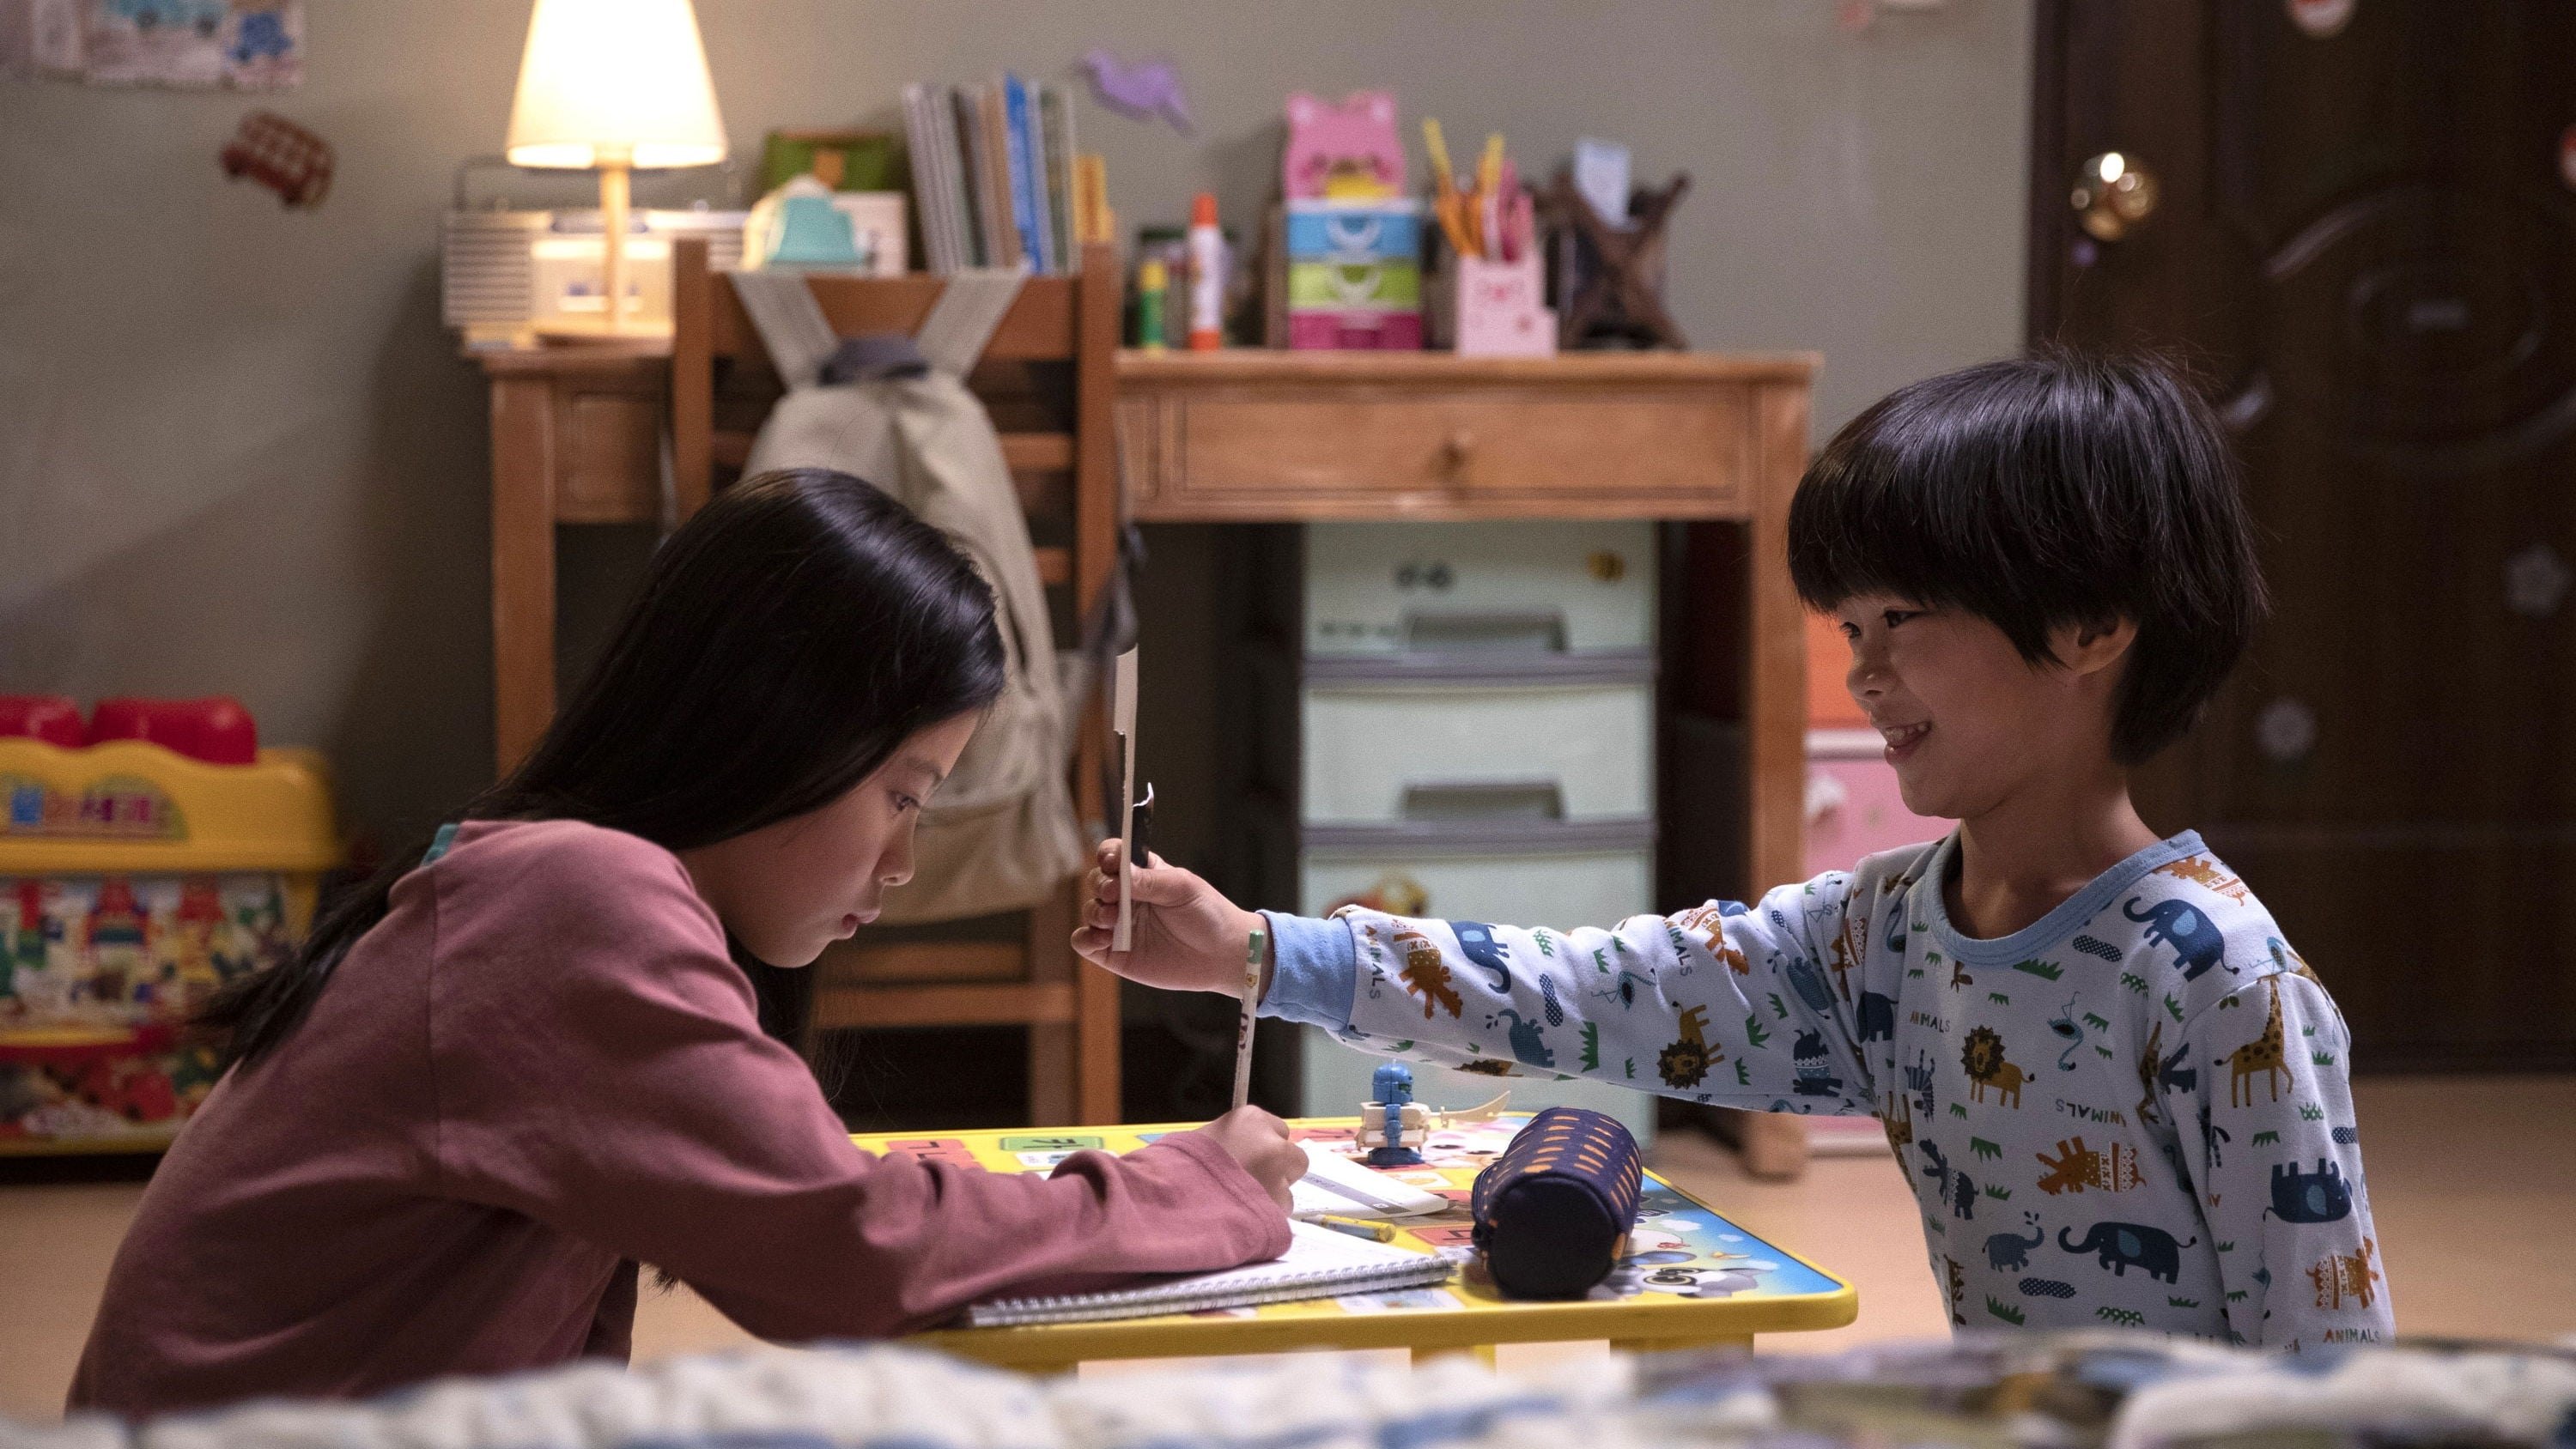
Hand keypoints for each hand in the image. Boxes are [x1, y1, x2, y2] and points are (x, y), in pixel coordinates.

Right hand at [1072, 840, 1269, 994]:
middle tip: (1114, 894)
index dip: (1108, 854)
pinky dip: (1086, 938)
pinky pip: (1084, 942)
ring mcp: (1118, 925)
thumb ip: (1149, 881)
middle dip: (1100, 884)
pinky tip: (1104, 939)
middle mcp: (1126, 897)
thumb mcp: (1182, 889)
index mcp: (1143, 874)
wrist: (1220, 955)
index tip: (1111, 862)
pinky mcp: (1113, 952)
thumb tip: (1118, 873)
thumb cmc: (1207, 914)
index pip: (1113, 855)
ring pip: (1089, 910)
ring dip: (1095, 912)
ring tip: (1113, 920)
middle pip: (1096, 881)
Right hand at [1180, 1105, 1305, 1209]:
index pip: (1280, 1130)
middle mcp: (1272, 1144)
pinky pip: (1280, 1213)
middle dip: (1280, 1171)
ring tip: (1242, 1204)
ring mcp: (1279, 1176)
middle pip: (1295, 1158)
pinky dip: (1266, 1217)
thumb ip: (1234, 1139)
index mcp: (1251, 1119)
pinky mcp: (1279, 1207)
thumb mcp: (1206, 1137)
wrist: (1175, 1199)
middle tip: (1253, 1182)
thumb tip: (1244, 1150)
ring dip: (1272, 1197)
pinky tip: (1244, 1217)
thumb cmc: (1181, 1165)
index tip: (1254, 1158)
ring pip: (1288, 1191)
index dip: (1266, 1147)